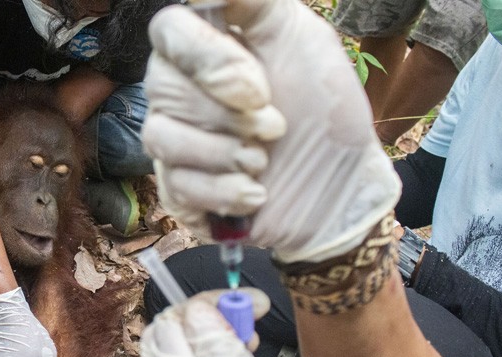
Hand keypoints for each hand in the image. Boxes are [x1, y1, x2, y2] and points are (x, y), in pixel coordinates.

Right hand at [143, 2, 400, 262]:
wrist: (342, 185)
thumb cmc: (323, 110)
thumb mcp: (302, 37)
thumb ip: (255, 2)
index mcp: (205, 47)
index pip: (168, 30)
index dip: (207, 60)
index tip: (258, 90)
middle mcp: (180, 89)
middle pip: (160, 85)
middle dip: (226, 115)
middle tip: (276, 129)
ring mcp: (175, 140)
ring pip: (159, 137)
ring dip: (223, 154)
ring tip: (262, 162)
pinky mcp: (179, 189)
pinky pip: (174, 185)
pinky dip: (223, 191)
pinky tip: (256, 193)